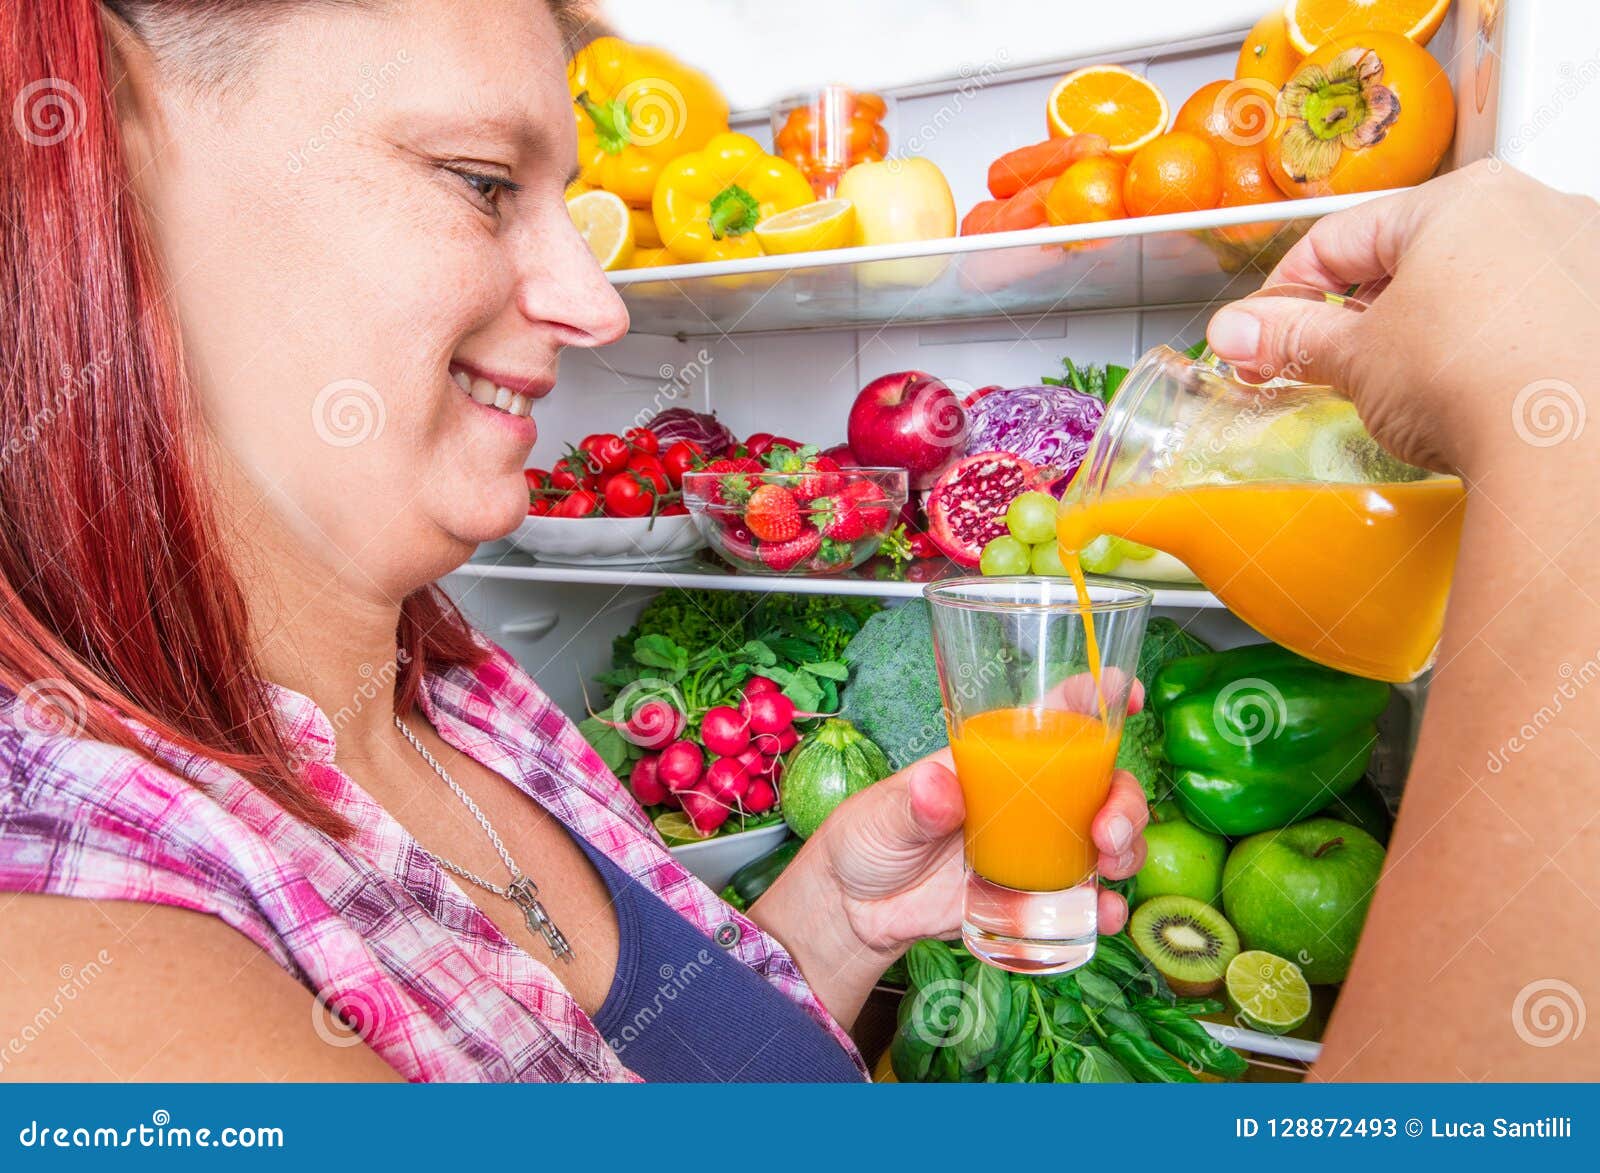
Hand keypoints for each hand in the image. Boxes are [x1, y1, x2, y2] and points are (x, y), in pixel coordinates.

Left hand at [748, 679, 1149, 1027]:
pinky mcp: (1033, 895)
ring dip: (1126, 848)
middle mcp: (1029, 798)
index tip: (1123, 692)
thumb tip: (938, 787)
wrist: (857, 909)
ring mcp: (1038, 847)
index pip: (1055, 714)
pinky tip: (1104, 915)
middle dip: (1123, 799)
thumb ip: (913, 803)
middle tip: (1107, 830)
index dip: (1095, 695)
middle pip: (1101, 782)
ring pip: (1106, 837)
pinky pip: (1083, 898)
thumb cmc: (868, 837)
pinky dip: (1104, 906)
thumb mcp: (882, 812)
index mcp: (996, 757)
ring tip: (1108, 866)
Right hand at [1204, 161, 1599, 474]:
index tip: (1265, 333)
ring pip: (1473, 284)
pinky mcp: (1599, 309)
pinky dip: (1489, 346)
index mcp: (1461, 198)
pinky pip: (1526, 315)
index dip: (1286, 293)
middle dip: (1360, 314)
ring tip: (1404, 385)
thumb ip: (1290, 337)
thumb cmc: (1476, 382)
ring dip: (1426, 328)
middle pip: (1411, 257)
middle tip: (1327, 366)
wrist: (1570, 449)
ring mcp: (1579, 257)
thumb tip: (1239, 331)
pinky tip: (1472, 390)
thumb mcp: (1356, 360)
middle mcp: (1532, 208)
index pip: (1340, 237)